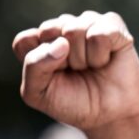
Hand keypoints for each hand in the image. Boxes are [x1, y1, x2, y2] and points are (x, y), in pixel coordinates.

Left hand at [13, 12, 138, 131]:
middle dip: (62, 59)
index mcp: (41, 42)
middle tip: (75, 72)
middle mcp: (63, 27)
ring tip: (92, 67)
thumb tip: (61, 42)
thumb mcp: (38, 93)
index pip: (25, 40)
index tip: (53, 77)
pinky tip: (106, 60)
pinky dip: (101, 55)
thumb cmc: (73, 102)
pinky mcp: (113, 25)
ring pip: (74, 30)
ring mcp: (88, 23)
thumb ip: (34, 67)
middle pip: (49, 30)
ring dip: (83, 59)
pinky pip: (99, 33)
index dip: (39, 61)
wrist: (110, 115)